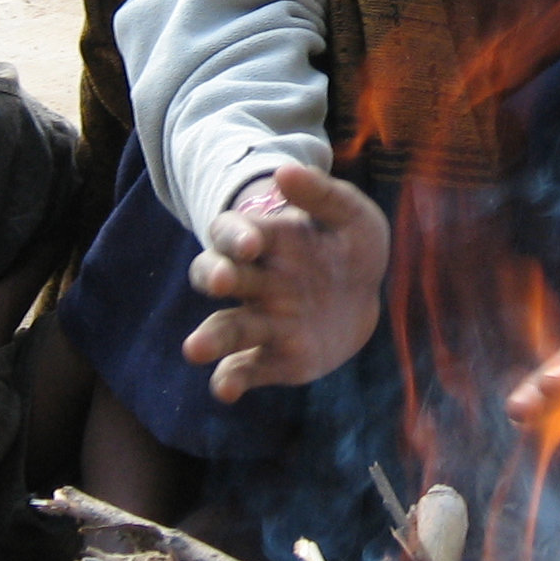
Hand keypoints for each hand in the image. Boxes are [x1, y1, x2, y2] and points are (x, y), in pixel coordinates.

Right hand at [182, 164, 388, 399]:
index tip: (249, 244)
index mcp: (265, 240)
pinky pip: (245, 369)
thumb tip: (284, 170)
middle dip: (215, 277)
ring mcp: (262, 321)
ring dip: (209, 338)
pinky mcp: (274, 358)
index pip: (233, 232)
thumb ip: (321, 194)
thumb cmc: (349, 246)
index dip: (236, 236)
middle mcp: (253, 281)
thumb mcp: (349, 214)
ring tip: (194, 349)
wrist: (365, 295)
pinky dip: (231, 379)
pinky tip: (224, 390)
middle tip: (222, 281)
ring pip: (225, 328)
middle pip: (215, 276)